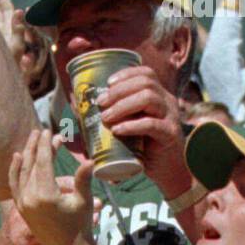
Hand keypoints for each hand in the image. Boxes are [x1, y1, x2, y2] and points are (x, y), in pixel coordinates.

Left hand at [9, 130, 96, 244]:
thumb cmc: (80, 226)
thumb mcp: (83, 202)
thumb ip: (83, 179)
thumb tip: (90, 160)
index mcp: (45, 195)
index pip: (43, 162)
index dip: (47, 145)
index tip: (51, 132)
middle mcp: (29, 198)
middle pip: (32, 164)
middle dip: (37, 146)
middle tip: (42, 131)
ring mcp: (22, 203)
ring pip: (21, 172)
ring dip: (27, 154)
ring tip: (32, 139)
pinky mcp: (20, 207)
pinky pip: (14, 184)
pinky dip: (15, 170)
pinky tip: (17, 157)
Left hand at [96, 64, 191, 196]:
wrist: (167, 170)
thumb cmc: (142, 147)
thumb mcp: (127, 127)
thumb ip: (108, 120)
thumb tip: (73, 118)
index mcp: (158, 95)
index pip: (146, 74)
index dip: (126, 74)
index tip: (107, 83)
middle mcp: (167, 102)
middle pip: (146, 83)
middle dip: (119, 90)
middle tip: (100, 103)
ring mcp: (171, 117)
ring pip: (149, 99)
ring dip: (122, 105)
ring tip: (106, 117)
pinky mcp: (170, 135)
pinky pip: (152, 124)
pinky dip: (132, 125)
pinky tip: (117, 130)